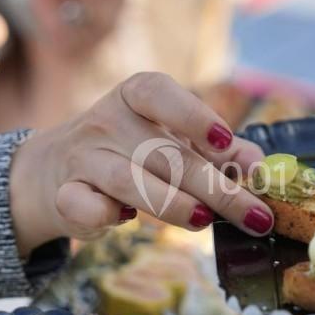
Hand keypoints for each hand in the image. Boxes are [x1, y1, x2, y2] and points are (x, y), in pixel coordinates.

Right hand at [7, 72, 273, 253]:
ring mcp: (83, 157)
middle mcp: (106, 120)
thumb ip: (220, 152)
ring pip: (127, 179)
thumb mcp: (174, 140)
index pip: (159, 93)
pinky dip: (105, 215)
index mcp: (135, 96)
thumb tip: (259, 168)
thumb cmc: (132, 151)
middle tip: (255, 215)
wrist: (55, 171)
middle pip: (163, 153)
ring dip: (170, 203)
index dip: (194, 115)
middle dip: (215, 187)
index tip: (225, 141)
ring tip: (203, 221)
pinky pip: (84, 205)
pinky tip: (125, 220)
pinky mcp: (65, 195)